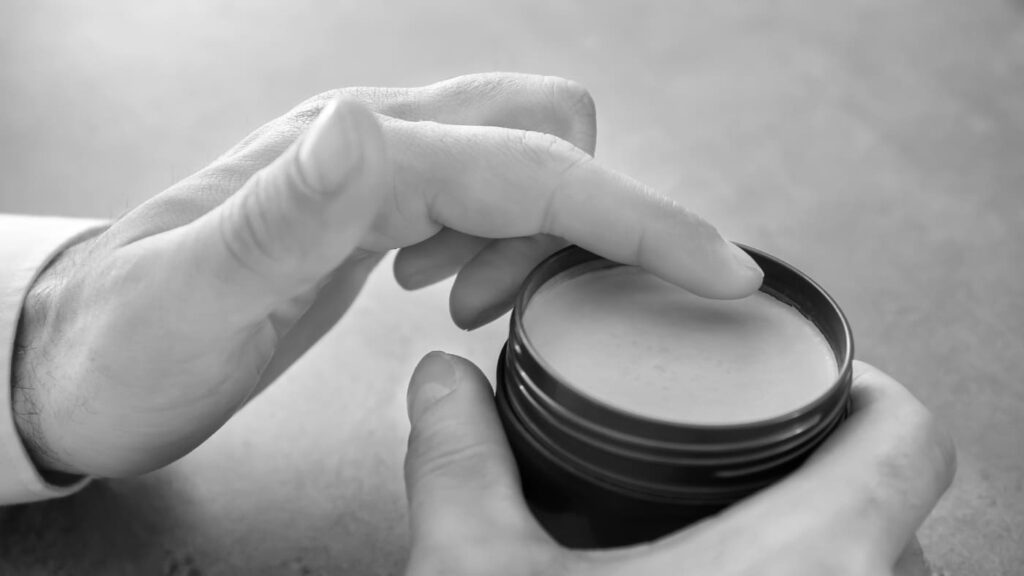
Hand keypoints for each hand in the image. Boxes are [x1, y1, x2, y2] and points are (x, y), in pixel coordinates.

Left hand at [12, 73, 762, 476]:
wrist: (81, 357)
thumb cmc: (127, 344)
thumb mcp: (191, 294)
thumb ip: (283, 210)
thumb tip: (363, 125)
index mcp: (348, 164)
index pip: (529, 171)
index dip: (635, 216)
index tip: (716, 266)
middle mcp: (371, 147)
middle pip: (545, 133)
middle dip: (588, 219)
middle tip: (521, 309)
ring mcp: (376, 172)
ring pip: (524, 162)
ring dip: (541, 236)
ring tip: (466, 309)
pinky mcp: (377, 208)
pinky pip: (485, 197)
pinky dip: (505, 244)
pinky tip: (447, 292)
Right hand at [403, 355, 955, 575]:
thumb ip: (462, 462)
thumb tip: (443, 384)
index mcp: (798, 568)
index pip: (909, 441)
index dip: (870, 392)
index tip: (821, 382)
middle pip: (897, 514)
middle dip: (830, 471)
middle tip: (757, 450)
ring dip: (830, 545)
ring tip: (744, 525)